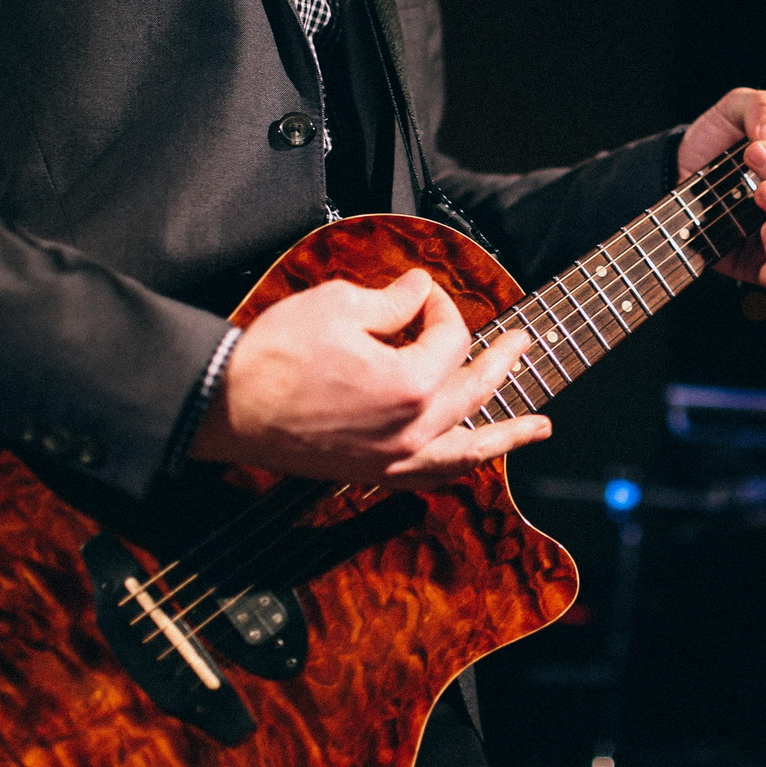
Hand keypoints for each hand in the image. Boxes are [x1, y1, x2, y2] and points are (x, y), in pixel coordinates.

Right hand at [189, 270, 549, 487]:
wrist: (226, 406)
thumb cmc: (275, 355)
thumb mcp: (338, 305)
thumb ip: (392, 300)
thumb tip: (420, 290)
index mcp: (411, 385)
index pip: (450, 337)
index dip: (440, 305)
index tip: (421, 290)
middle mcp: (413, 430)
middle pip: (473, 391)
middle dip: (502, 361)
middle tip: (525, 344)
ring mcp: (394, 458)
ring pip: (465, 449)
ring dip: (505, 434)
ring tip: (538, 427)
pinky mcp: (371, 473)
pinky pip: (431, 476)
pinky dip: (458, 467)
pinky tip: (470, 462)